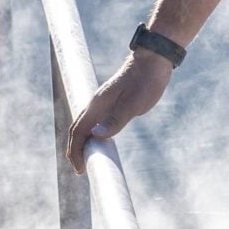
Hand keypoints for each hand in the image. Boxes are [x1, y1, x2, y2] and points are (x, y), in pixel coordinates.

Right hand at [65, 50, 173, 171]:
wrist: (153, 58)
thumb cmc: (145, 81)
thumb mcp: (134, 103)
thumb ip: (115, 120)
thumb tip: (95, 136)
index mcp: (97, 105)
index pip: (79, 132)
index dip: (76, 152)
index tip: (80, 169)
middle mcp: (96, 103)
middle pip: (77, 129)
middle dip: (75, 150)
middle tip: (79, 169)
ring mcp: (102, 102)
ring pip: (85, 125)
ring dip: (82, 142)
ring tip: (85, 158)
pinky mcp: (111, 101)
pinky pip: (94, 120)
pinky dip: (91, 134)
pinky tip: (98, 139)